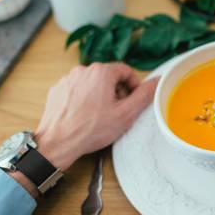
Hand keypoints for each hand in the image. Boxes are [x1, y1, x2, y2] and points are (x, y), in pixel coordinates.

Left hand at [34, 63, 157, 171]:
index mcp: (101, 72)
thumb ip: (144, 95)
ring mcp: (68, 80)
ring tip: (100, 116)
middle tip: (117, 111)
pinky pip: (78, 90)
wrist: (57, 143)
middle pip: (108, 76)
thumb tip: (157, 82)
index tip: (132, 100)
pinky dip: (84, 99)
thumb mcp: (126, 114)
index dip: (133, 86)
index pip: (126, 71)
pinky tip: (85, 116)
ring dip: (100, 96)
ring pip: (93, 83)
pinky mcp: (58, 90)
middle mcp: (83, 71)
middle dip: (117, 92)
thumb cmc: (90, 130)